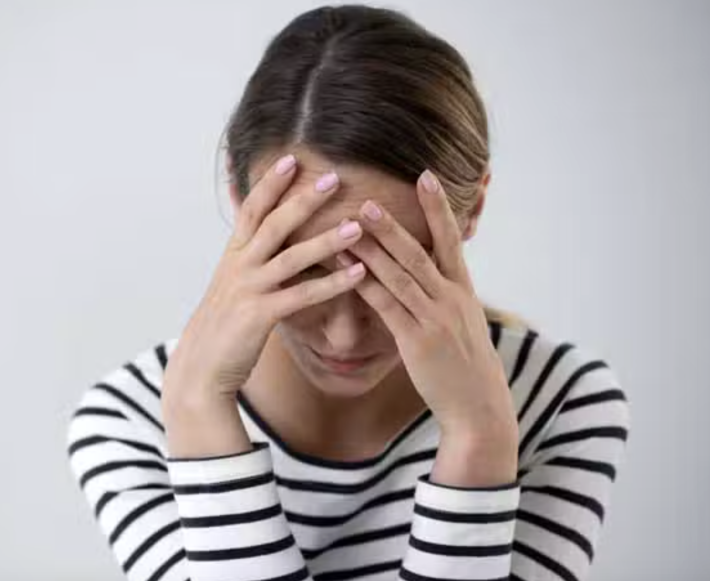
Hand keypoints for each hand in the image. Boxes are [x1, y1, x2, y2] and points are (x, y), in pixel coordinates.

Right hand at [163, 154, 367, 456]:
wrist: (200, 370)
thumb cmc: (221, 331)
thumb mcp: (229, 289)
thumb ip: (246, 264)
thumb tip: (261, 243)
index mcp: (232, 257)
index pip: (251, 210)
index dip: (270, 184)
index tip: (291, 158)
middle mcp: (238, 267)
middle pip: (272, 224)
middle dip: (303, 199)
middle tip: (333, 177)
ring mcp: (247, 290)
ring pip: (291, 257)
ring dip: (326, 239)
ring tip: (358, 226)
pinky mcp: (259, 315)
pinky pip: (301, 295)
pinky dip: (332, 284)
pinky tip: (357, 274)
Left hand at [337, 169, 516, 483]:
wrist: (479, 407)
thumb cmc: (465, 365)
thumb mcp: (463, 322)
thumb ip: (446, 294)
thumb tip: (429, 270)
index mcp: (463, 291)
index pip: (451, 241)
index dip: (438, 209)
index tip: (426, 177)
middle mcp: (451, 300)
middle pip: (420, 253)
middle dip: (394, 225)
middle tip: (370, 198)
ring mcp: (435, 320)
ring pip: (400, 276)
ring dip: (373, 249)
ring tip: (351, 225)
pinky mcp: (417, 342)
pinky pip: (386, 307)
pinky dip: (365, 285)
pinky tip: (346, 269)